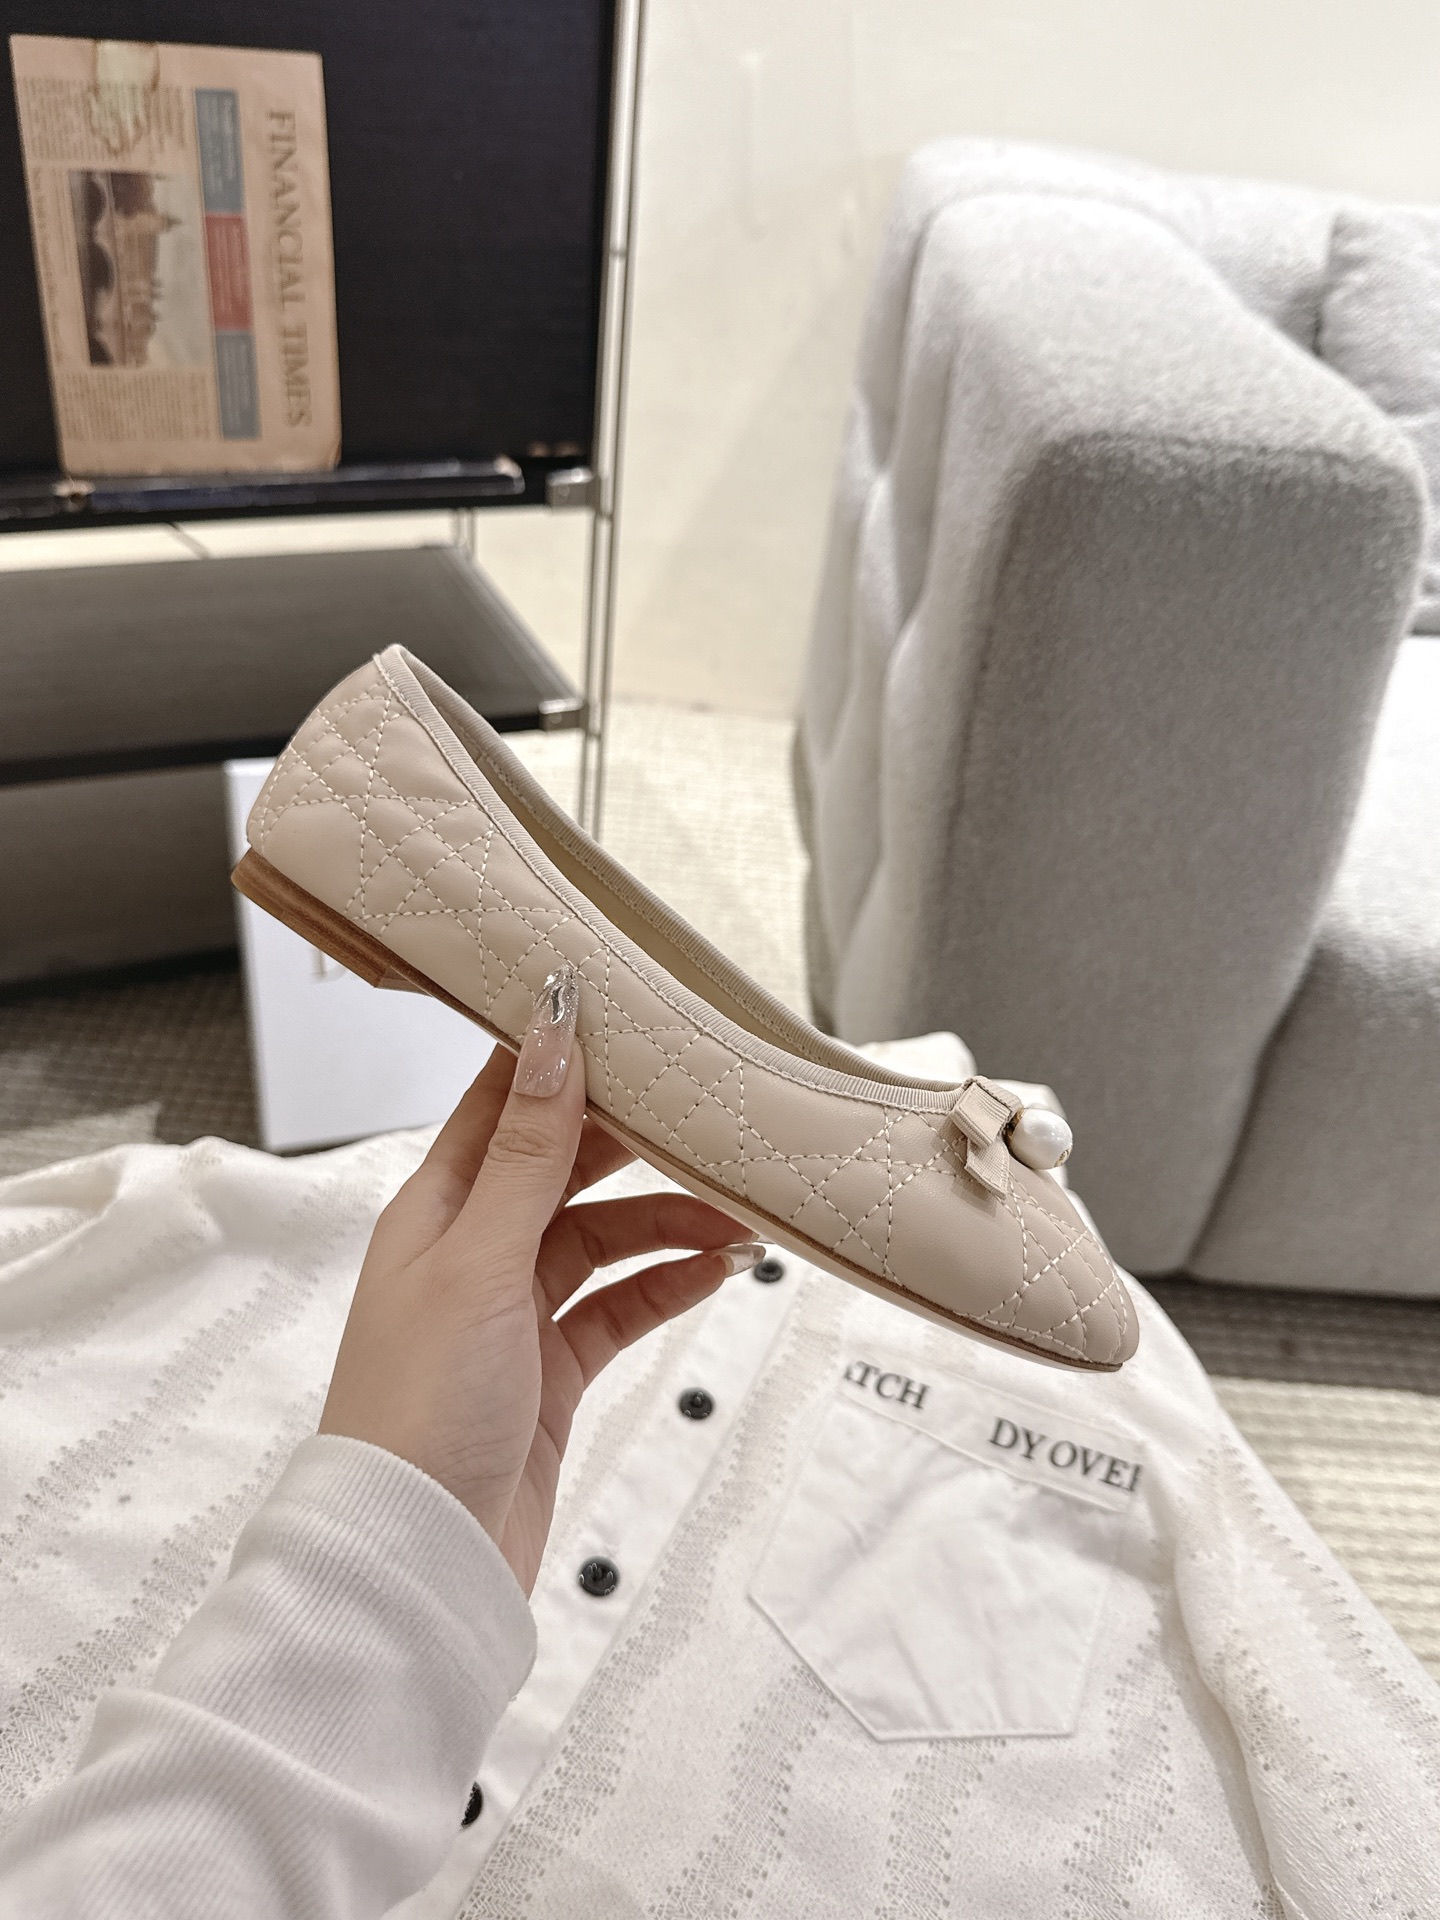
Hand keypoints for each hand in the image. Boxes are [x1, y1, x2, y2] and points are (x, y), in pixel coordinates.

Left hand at [318, 967, 761, 1591]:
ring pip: (602, 1237)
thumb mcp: (479, 1260)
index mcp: (435, 1209)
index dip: (558, 1057)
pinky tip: (715, 1269)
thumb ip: (527, 1153)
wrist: (418, 1556)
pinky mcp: (549, 1371)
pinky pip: (618, 1307)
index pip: (503, 1105)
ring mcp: (511, 1312)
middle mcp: (470, 1250)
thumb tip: (551, 1034)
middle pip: (562, 1167)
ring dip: (667, 1220)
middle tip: (709, 1116)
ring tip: (739, 1214)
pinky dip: (665, 1285)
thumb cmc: (422, 1405)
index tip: (627, 1015)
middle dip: (635, 1143)